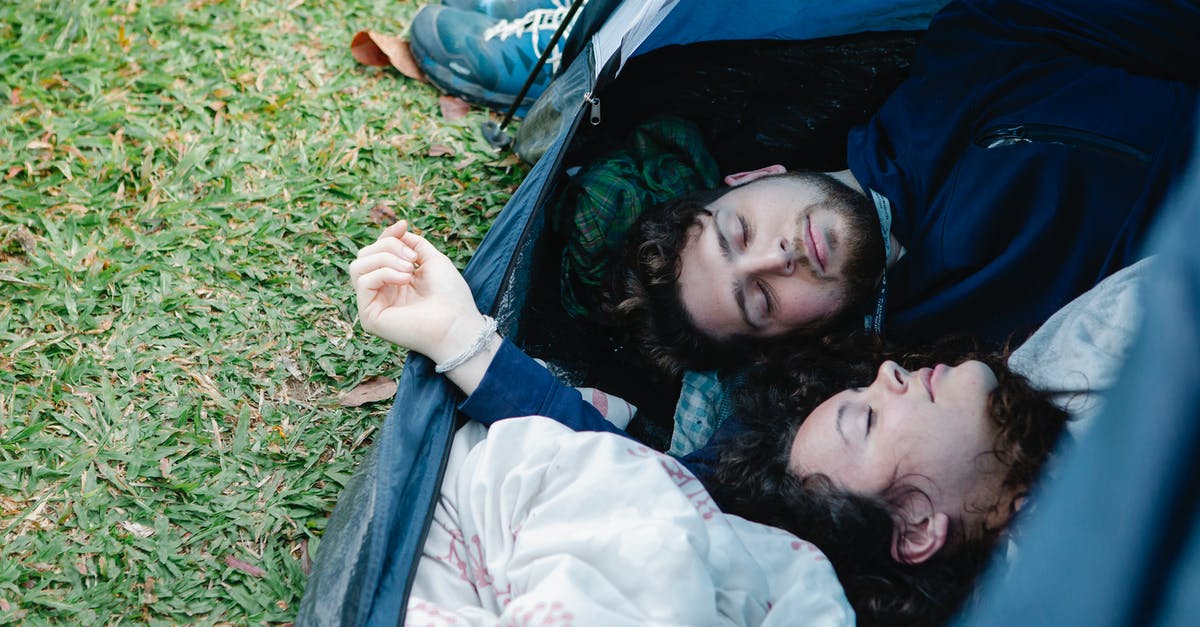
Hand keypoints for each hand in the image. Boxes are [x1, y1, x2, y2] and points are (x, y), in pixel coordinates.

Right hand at [349, 221, 488, 363]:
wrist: (457, 323)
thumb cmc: (450, 295)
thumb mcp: (432, 259)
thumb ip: (413, 243)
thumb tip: (398, 228)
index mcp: (394, 280)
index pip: (376, 251)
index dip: (387, 235)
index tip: (403, 225)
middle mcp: (381, 292)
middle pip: (364, 255)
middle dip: (388, 246)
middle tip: (412, 259)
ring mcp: (373, 305)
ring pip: (358, 266)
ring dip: (385, 259)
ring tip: (409, 271)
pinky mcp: (369, 316)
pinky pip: (363, 282)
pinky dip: (384, 273)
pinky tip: (405, 280)